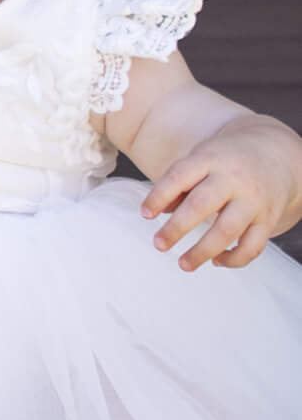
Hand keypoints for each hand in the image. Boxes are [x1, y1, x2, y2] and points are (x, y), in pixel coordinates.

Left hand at [141, 125, 294, 270]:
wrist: (275, 155)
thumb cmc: (225, 161)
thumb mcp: (201, 159)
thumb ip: (178, 184)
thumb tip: (156, 211)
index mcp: (211, 159)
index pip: (180, 176)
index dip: (159, 196)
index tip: (144, 215)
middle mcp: (234, 179)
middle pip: (201, 205)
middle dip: (177, 228)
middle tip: (158, 245)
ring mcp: (254, 200)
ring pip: (227, 230)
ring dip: (202, 251)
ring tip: (182, 264)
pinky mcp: (269, 219)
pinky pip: (253, 246)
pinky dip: (234, 259)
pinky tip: (216, 261)